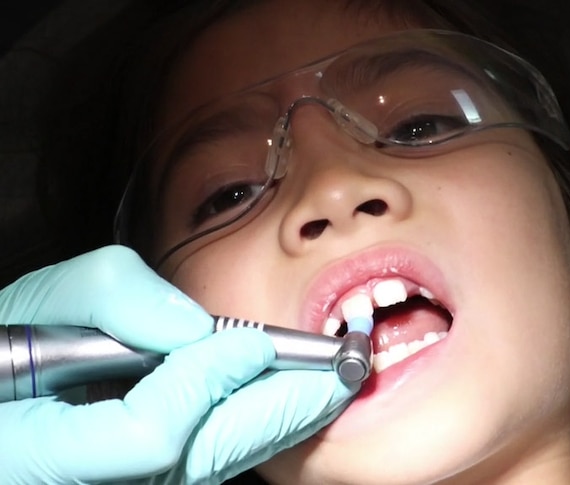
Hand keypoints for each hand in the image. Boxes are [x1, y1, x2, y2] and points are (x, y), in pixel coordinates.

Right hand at [0, 246, 356, 483]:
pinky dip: (256, 424)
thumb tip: (191, 324)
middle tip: (344, 369)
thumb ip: (109, 295)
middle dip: (284, 410)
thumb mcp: (35, 305)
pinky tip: (288, 395)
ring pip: (215, 466)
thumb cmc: (4, 353)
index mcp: (39, 451)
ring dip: (281, 419)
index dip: (204, 385)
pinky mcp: (147, 479)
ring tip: (333, 379)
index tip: (252, 342)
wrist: (6, 404)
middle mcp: (89, 483)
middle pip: (203, 461)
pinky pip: (210, 460)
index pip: (149, 435)